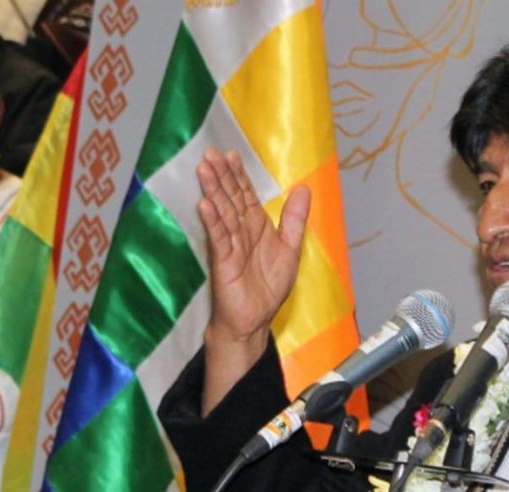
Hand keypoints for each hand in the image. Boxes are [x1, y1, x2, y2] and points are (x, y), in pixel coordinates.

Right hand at [195, 149, 310, 411]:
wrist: (253, 320)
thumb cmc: (268, 289)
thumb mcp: (290, 249)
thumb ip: (295, 220)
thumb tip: (303, 188)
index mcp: (256, 227)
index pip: (245, 196)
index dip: (239, 175)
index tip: (231, 154)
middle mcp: (241, 232)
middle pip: (230, 199)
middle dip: (221, 176)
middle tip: (210, 154)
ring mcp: (230, 245)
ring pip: (222, 212)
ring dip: (213, 191)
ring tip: (204, 169)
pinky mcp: (222, 261)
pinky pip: (218, 237)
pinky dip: (212, 221)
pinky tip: (205, 204)